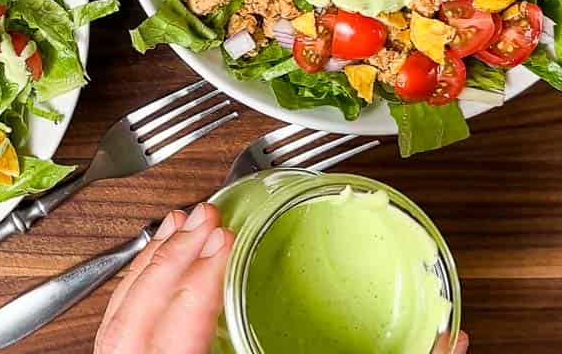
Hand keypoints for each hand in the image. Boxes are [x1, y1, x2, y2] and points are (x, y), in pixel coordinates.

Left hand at [94, 206, 469, 353]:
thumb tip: (449, 344)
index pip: (167, 340)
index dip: (190, 282)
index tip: (218, 241)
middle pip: (129, 328)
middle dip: (163, 264)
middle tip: (203, 221)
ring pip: (112, 336)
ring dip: (143, 276)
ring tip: (175, 232)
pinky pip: (117, 349)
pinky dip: (133, 306)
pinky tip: (156, 281)